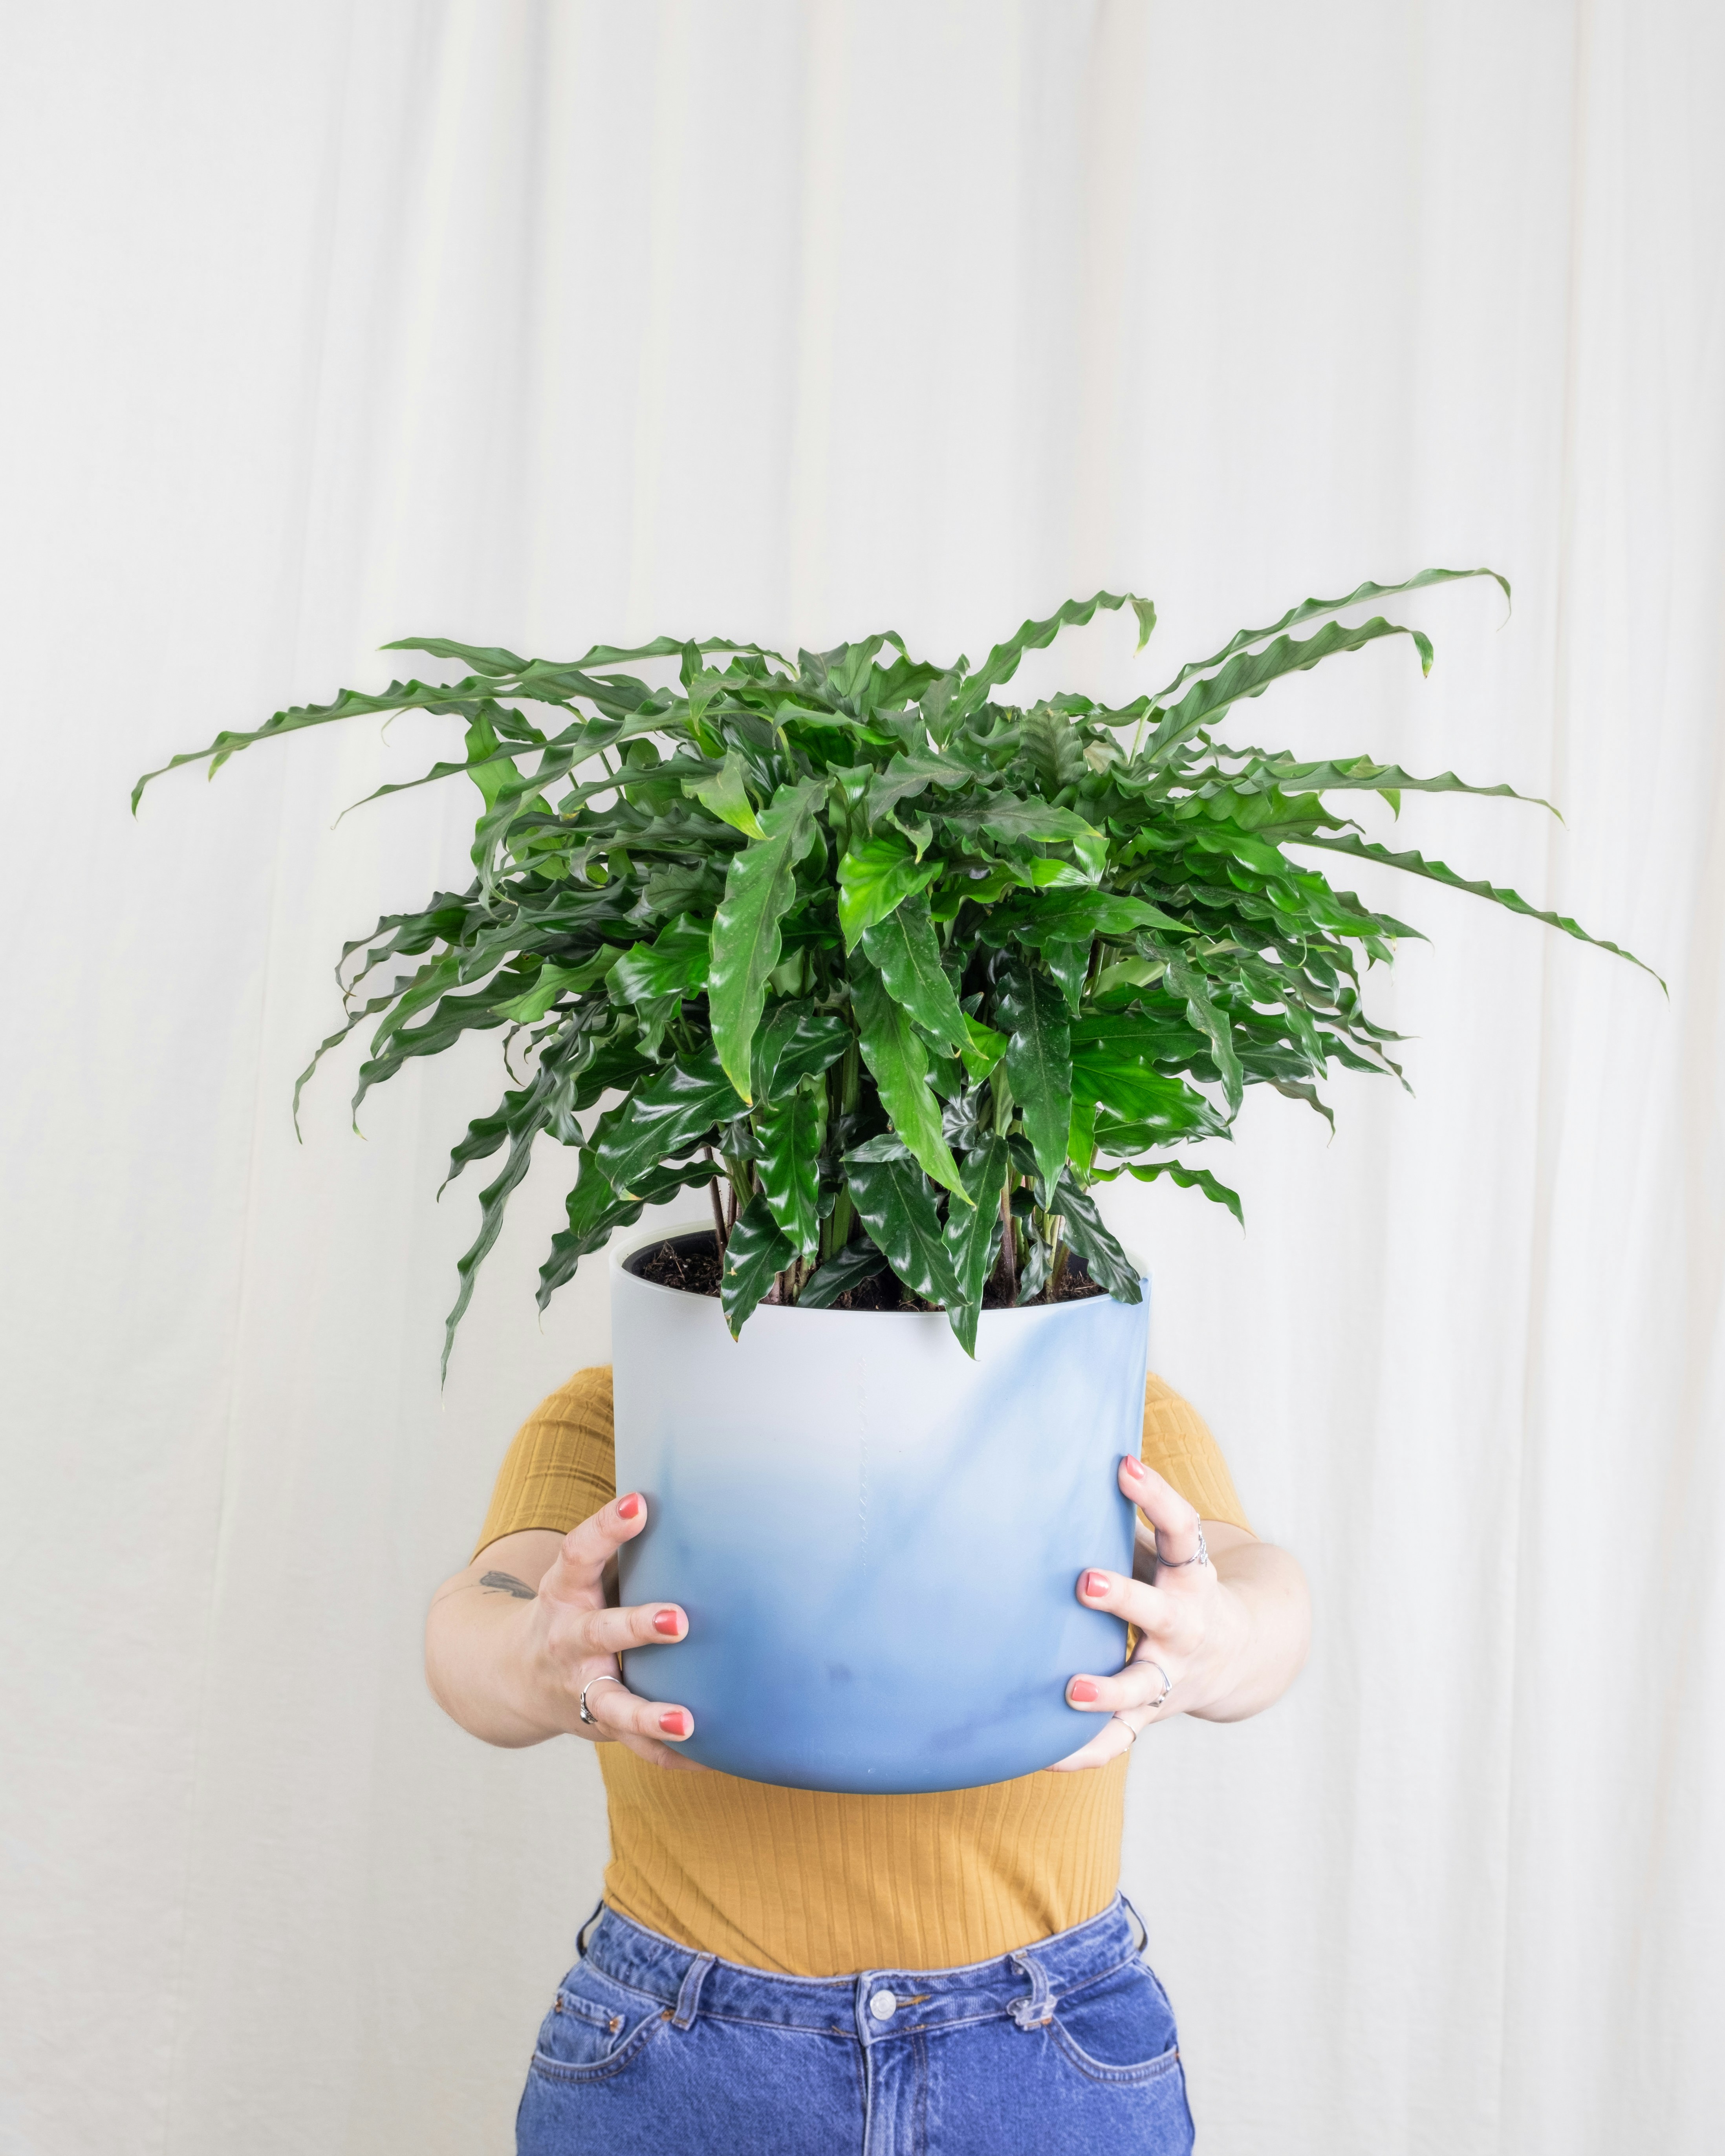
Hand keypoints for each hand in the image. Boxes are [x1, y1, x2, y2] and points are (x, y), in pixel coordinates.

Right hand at [517, 1491, 703, 1771]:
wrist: (511, 1676)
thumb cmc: (571, 1608)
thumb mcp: (580, 1576)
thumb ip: (620, 1551)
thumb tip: (690, 1504)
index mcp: (565, 1592)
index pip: (579, 1552)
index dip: (606, 1527)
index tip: (637, 1505)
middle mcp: (569, 1640)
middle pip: (600, 1631)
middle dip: (638, 1626)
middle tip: (679, 1619)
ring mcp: (580, 1687)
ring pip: (612, 1705)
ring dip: (649, 1715)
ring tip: (686, 1721)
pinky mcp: (595, 1724)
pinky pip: (631, 1744)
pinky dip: (664, 1752)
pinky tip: (702, 1757)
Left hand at [1047, 1454, 1248, 1771]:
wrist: (1235, 1658)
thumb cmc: (1175, 1586)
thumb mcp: (1166, 1554)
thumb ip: (1124, 1523)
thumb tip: (1063, 1469)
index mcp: (1190, 1577)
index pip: (1183, 1529)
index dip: (1157, 1495)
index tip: (1125, 1466)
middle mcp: (1185, 1627)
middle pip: (1159, 1613)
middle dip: (1124, 1598)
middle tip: (1085, 1582)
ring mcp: (1170, 1675)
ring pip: (1141, 1688)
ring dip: (1108, 1690)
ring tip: (1071, 1690)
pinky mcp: (1152, 1712)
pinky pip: (1120, 1739)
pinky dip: (1086, 1750)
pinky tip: (1047, 1756)